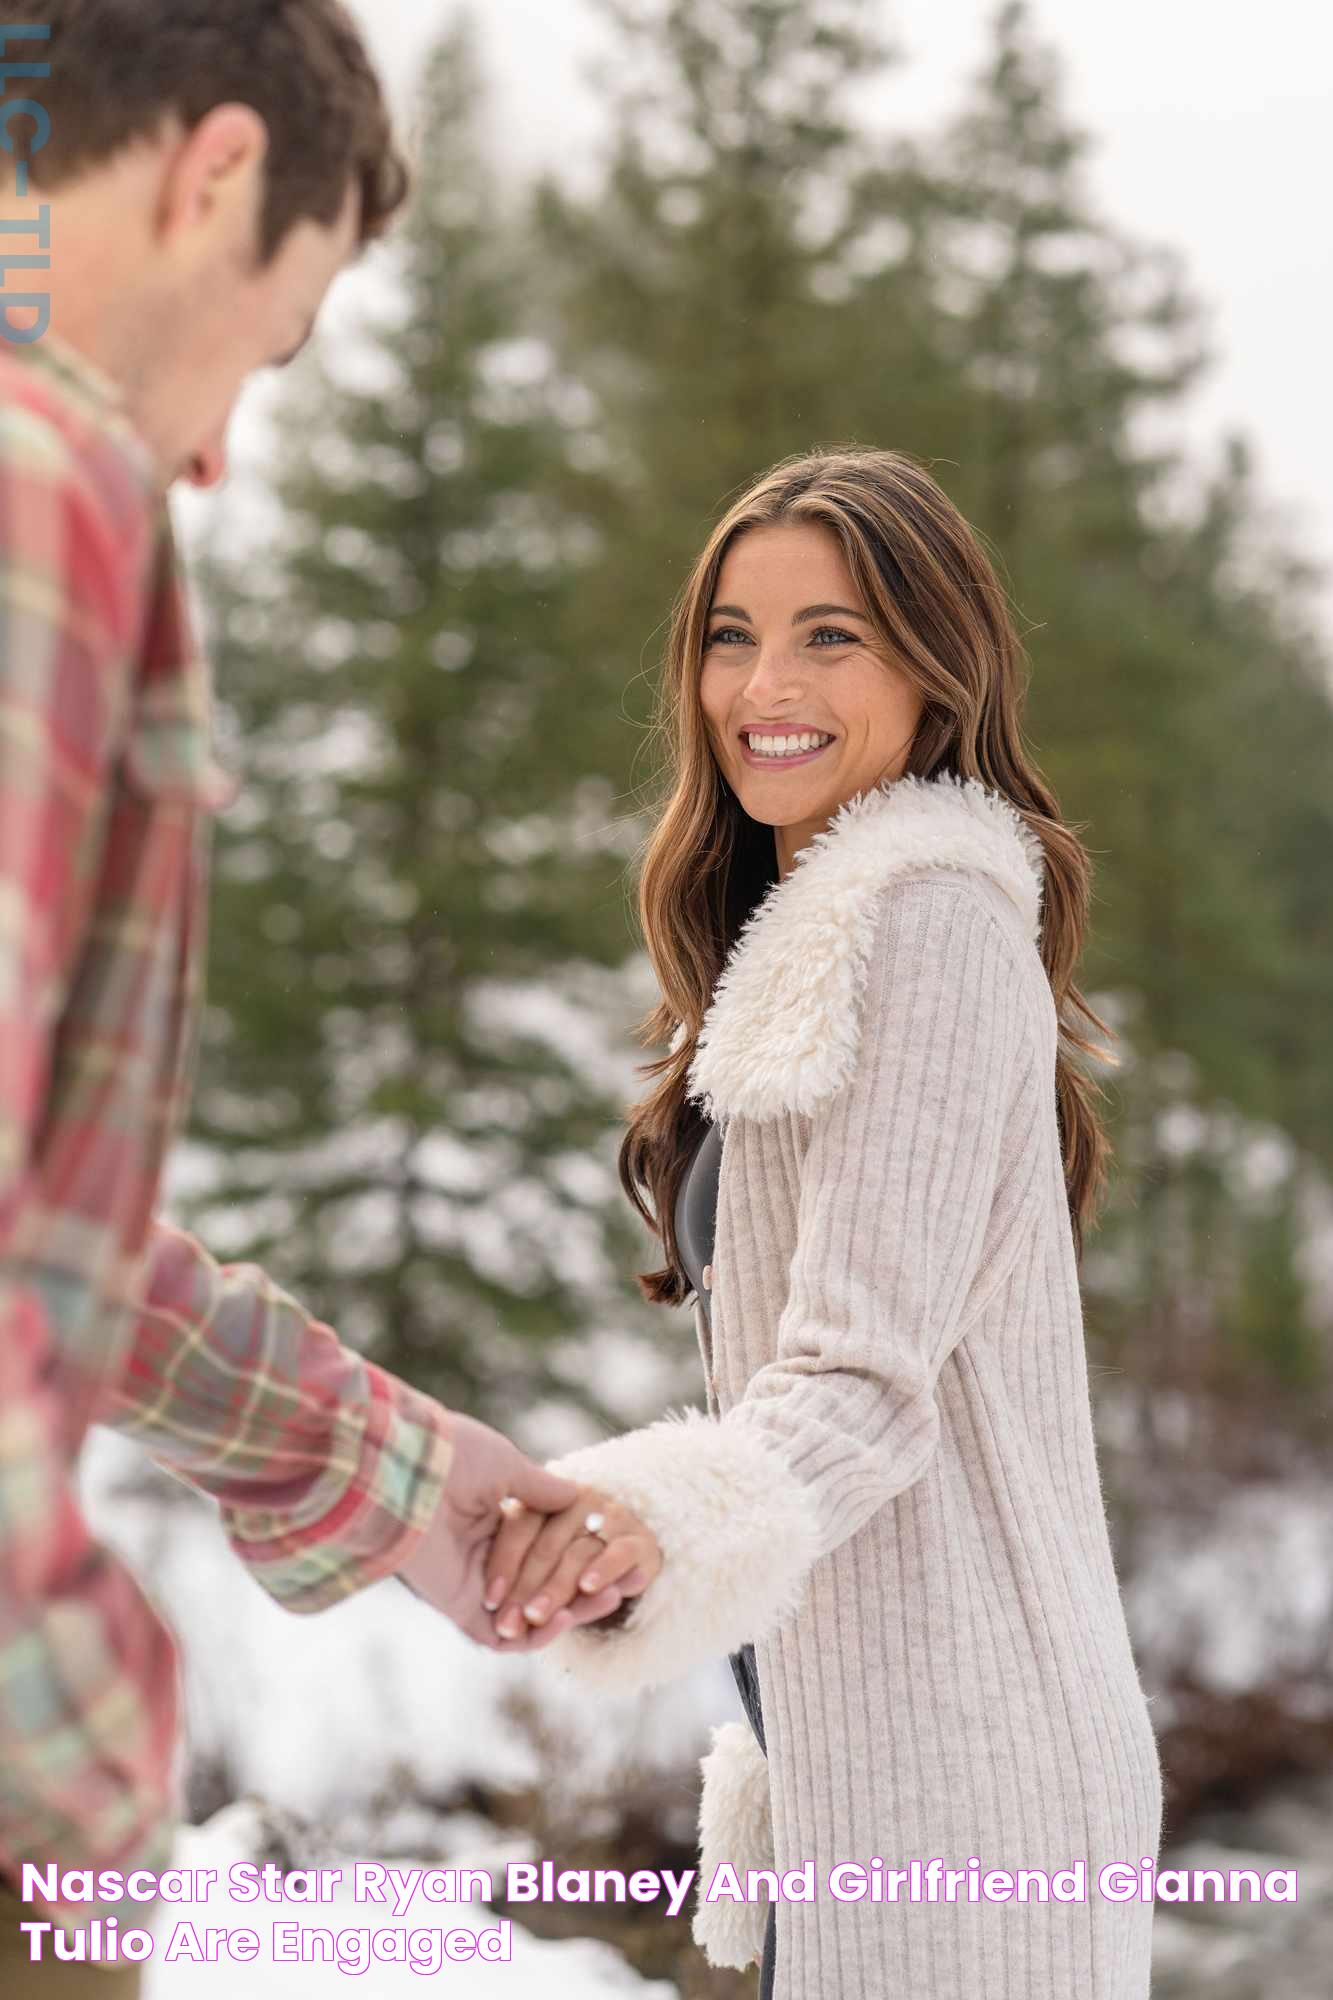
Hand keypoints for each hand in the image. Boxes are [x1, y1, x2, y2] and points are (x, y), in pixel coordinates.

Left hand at [397, 1414, 632, 1650]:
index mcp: (493, 1520)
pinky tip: (566, 1617)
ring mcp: (475, 1586)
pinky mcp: (463, 1610)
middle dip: (582, 1591)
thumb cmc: (453, 1458)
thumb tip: (579, 1495)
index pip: (544, 1552)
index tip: (611, 1554)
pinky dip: (537, 1636)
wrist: (407, 1475)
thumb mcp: (507, 1465)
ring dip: (569, 1615)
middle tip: (618, 1587)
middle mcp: (485, 1556)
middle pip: (542, 1586)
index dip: (579, 1556)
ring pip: (529, 1615)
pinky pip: (505, 1637)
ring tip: (606, 1600)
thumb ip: (541, 1488)